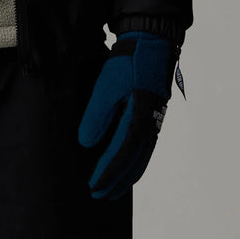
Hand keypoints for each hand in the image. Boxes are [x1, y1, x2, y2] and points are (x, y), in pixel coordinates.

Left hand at [77, 31, 173, 199]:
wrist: (152, 44)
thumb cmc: (128, 63)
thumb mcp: (106, 86)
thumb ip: (97, 116)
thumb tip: (86, 144)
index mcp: (138, 119)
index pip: (121, 155)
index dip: (107, 172)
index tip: (93, 185)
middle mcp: (150, 125)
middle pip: (134, 162)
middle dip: (117, 180)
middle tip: (101, 195)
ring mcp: (154, 120)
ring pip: (142, 157)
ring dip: (128, 174)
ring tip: (114, 188)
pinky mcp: (153, 114)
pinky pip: (146, 146)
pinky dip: (136, 161)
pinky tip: (128, 163)